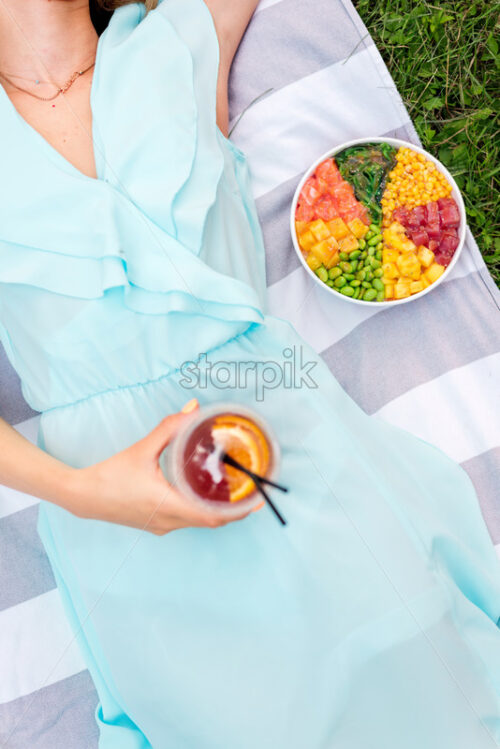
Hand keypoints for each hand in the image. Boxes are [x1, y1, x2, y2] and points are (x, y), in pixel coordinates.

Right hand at [69, 399, 256, 533]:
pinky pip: (187, 520)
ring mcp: (162, 526)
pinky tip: (206, 493)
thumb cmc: (111, 474)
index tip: (256, 500)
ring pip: (199, 522)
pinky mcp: (156, 525)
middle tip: (253, 491)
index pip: (213, 516)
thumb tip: (193, 408)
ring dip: (218, 510)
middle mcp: (168, 521)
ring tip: (236, 491)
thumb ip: (169, 428)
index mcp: (167, 506)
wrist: (83, 496)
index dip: (238, 510)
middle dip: (234, 509)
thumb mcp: (142, 449)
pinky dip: (201, 510)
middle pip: (211, 521)